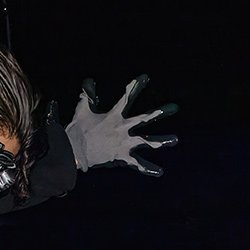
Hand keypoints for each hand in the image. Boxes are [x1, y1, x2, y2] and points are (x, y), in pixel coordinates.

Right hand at [63, 74, 178, 176]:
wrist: (74, 152)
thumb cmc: (78, 131)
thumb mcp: (82, 110)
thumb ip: (87, 96)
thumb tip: (89, 81)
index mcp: (113, 116)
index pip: (126, 98)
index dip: (135, 86)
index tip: (145, 78)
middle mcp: (122, 129)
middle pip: (145, 118)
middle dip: (160, 112)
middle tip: (174, 107)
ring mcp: (124, 143)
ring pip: (147, 142)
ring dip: (161, 140)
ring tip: (175, 139)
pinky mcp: (122, 157)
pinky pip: (136, 163)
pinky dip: (147, 168)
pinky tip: (159, 172)